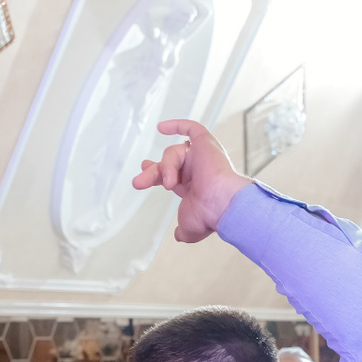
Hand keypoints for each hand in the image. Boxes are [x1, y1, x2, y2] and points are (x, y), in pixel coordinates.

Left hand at [131, 120, 252, 243]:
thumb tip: (179, 236)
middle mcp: (197, 169)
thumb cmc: (209, 215)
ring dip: (166, 167)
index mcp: (193, 186)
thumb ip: (183, 230)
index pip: (170, 174)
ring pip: (173, 152)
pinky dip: (176, 125)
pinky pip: (191, 128)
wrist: (222, 204)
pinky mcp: (206, 143)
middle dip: (152, 171)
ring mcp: (202, 156)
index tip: (141, 177)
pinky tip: (160, 128)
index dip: (155, 173)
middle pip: (168, 163)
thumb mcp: (189, 226)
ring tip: (169, 182)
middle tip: (139, 182)